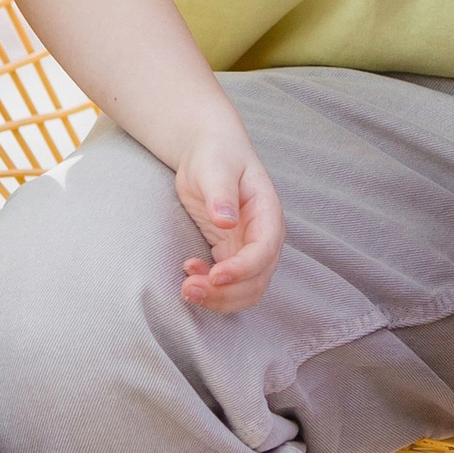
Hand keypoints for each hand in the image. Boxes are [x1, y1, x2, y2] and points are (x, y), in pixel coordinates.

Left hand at [174, 118, 285, 312]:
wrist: (210, 153)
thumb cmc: (216, 155)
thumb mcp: (216, 167)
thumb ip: (221, 192)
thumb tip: (226, 220)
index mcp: (267, 215)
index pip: (264, 252)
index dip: (243, 269)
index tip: (215, 275)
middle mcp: (263, 238)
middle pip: (256, 281)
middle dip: (226, 293)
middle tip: (189, 289)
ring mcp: (248, 250)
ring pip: (244, 291)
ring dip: (218, 299)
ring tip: (186, 289)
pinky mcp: (231, 255)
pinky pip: (228, 285)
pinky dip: (211, 290)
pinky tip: (189, 272)